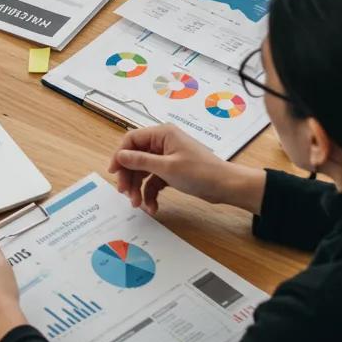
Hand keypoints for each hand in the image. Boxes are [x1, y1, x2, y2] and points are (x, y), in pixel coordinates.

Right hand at [108, 124, 264, 214]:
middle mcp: (162, 143)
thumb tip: (119, 156)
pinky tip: (152, 207)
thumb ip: (140, 161)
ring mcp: (167, 157)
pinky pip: (154, 180)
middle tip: (126, 194)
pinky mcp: (171, 171)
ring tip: (138, 204)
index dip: (120, 155)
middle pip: (135, 157)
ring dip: (139, 188)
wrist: (227, 187)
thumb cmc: (199, 172)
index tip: (114, 172)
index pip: (132, 140)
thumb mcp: (167, 168)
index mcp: (162, 134)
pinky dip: (151, 193)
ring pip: (143, 171)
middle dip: (130, 177)